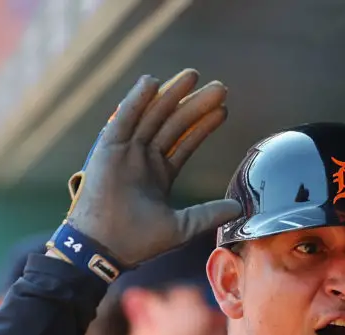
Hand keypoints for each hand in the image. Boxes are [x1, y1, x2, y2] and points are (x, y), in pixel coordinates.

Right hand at [58, 69, 241, 265]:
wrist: (106, 248)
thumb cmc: (139, 242)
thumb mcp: (183, 227)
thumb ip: (209, 214)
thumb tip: (239, 208)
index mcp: (158, 174)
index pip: (184, 143)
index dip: (203, 125)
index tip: (224, 109)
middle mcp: (142, 159)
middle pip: (172, 123)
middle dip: (195, 105)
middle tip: (219, 87)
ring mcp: (125, 152)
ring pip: (151, 115)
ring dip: (170, 95)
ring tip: (192, 76)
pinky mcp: (107, 149)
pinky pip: (123, 119)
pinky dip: (135, 100)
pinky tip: (152, 82)